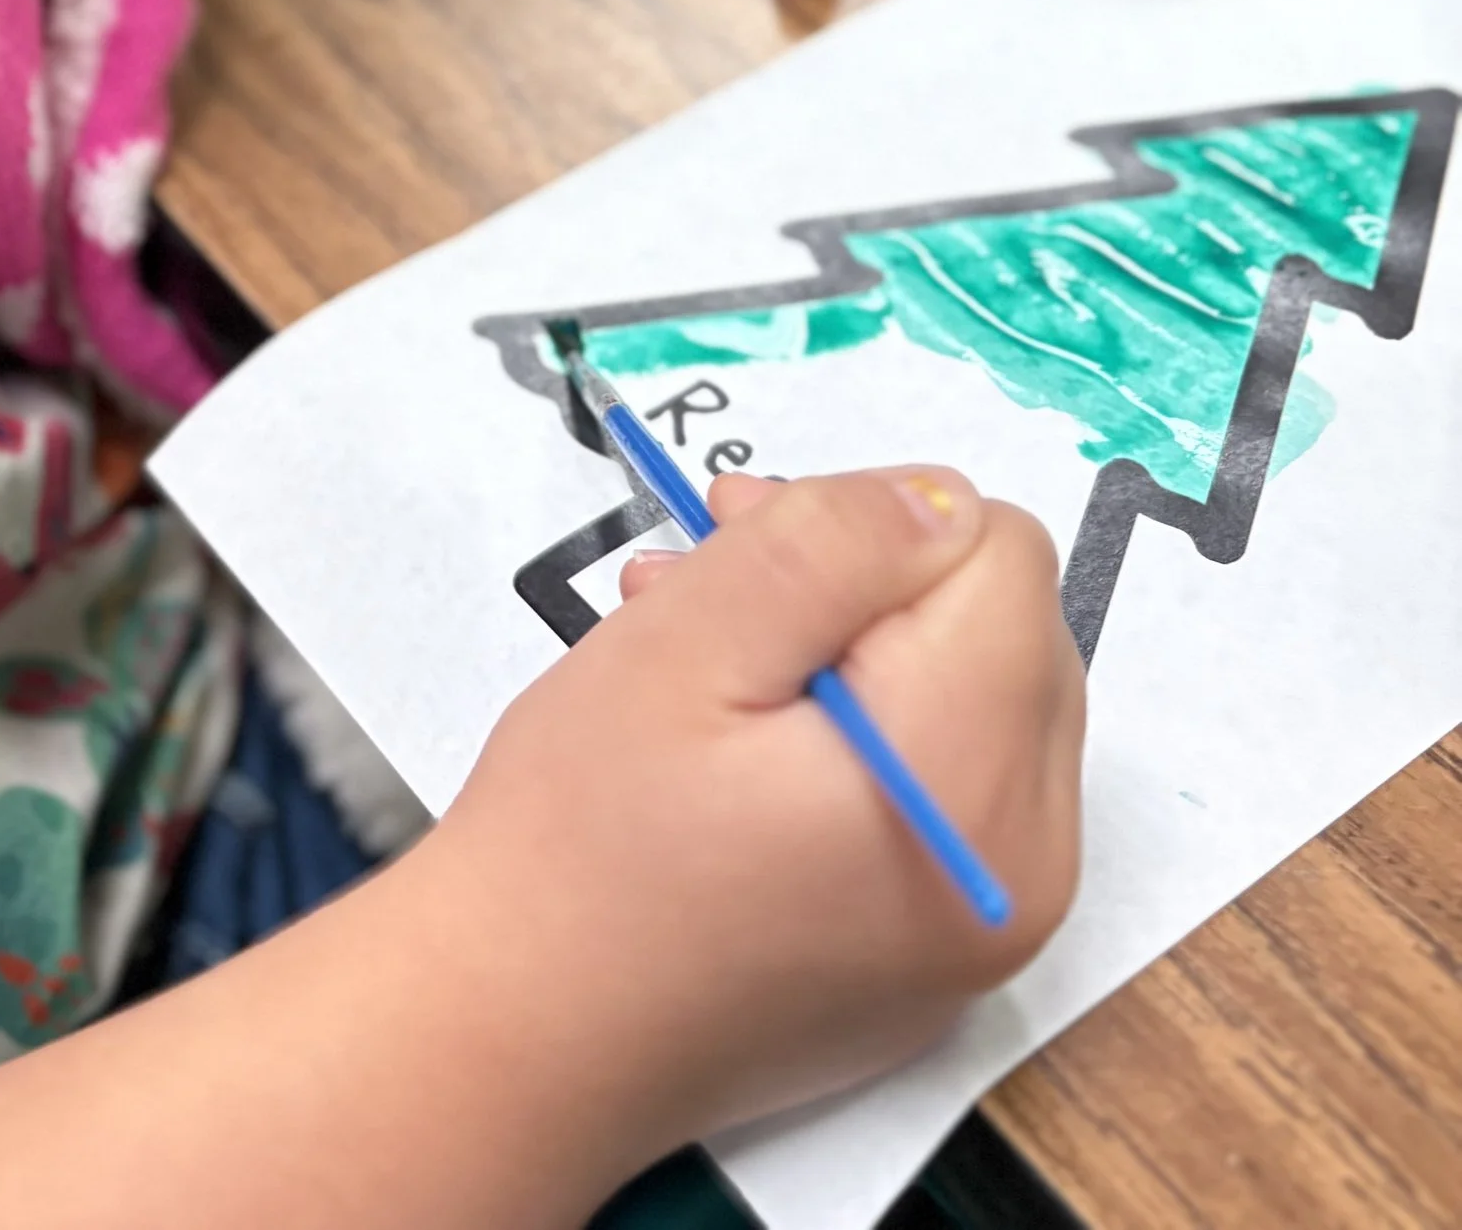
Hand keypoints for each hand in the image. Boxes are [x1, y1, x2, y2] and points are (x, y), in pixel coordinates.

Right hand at [425, 466, 1082, 1165]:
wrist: (520, 1041)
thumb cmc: (583, 839)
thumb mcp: (688, 642)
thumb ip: (830, 544)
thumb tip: (937, 502)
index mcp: (968, 778)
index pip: (999, 555)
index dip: (872, 523)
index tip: (747, 540)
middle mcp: (1023, 864)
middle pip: (1006, 626)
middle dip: (872, 579)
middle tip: (719, 575)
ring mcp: (992, 924)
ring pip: (977, 700)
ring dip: (859, 649)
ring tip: (705, 646)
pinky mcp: (945, 953)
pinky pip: (951, 791)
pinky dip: (865, 735)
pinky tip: (740, 732)